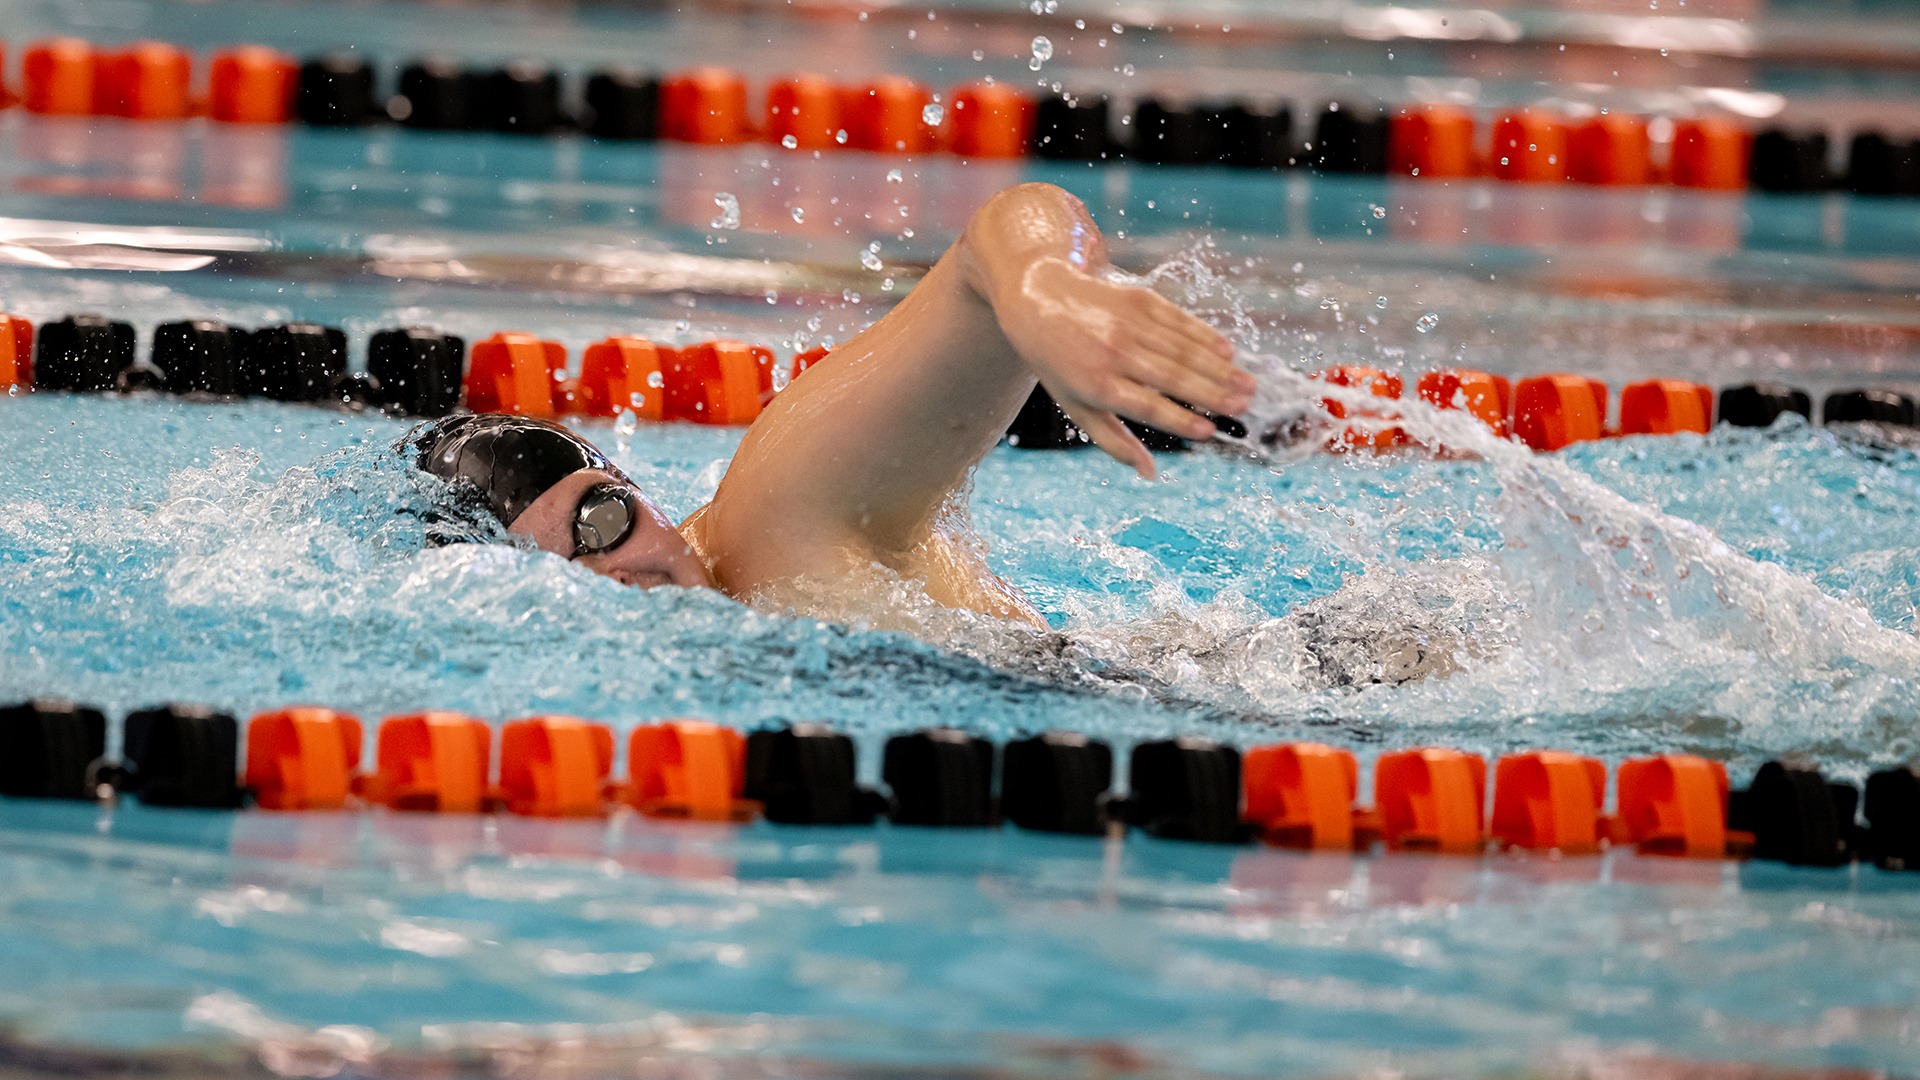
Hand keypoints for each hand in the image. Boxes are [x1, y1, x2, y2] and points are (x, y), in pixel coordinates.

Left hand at [993, 257, 1254, 477]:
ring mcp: (1127, 323)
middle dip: (1213, 393)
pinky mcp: (1138, 299)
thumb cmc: (1060, 364)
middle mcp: (1113, 353)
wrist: (1038, 299)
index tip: (1209, 432)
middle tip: (1245, 407)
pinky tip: (1228, 351)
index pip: (1147, 407)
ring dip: (1219, 368)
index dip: (1180, 420)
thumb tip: (1149, 474)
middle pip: (1172, 377)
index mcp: (1096, 385)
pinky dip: (1205, 336)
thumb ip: (1114, 441)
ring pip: (1182, 349)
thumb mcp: (1076, 407)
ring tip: (1247, 385)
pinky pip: (1179, 321)